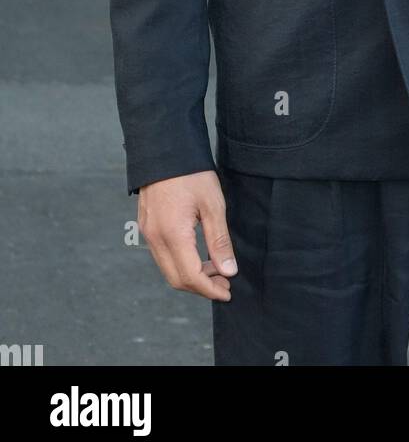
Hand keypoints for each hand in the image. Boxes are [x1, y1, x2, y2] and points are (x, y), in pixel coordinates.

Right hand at [137, 170, 236, 300]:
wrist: (165, 149)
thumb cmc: (191, 173)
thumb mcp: (213, 205)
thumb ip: (219, 241)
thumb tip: (228, 271)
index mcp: (172, 234)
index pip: (190, 276)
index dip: (210, 289)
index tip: (228, 292)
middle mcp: (155, 238)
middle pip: (176, 279)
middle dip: (201, 287)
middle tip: (224, 284)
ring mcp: (147, 232)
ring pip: (168, 269)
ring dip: (191, 275)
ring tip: (216, 268)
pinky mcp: (146, 226)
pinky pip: (162, 255)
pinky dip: (181, 262)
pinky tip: (199, 255)